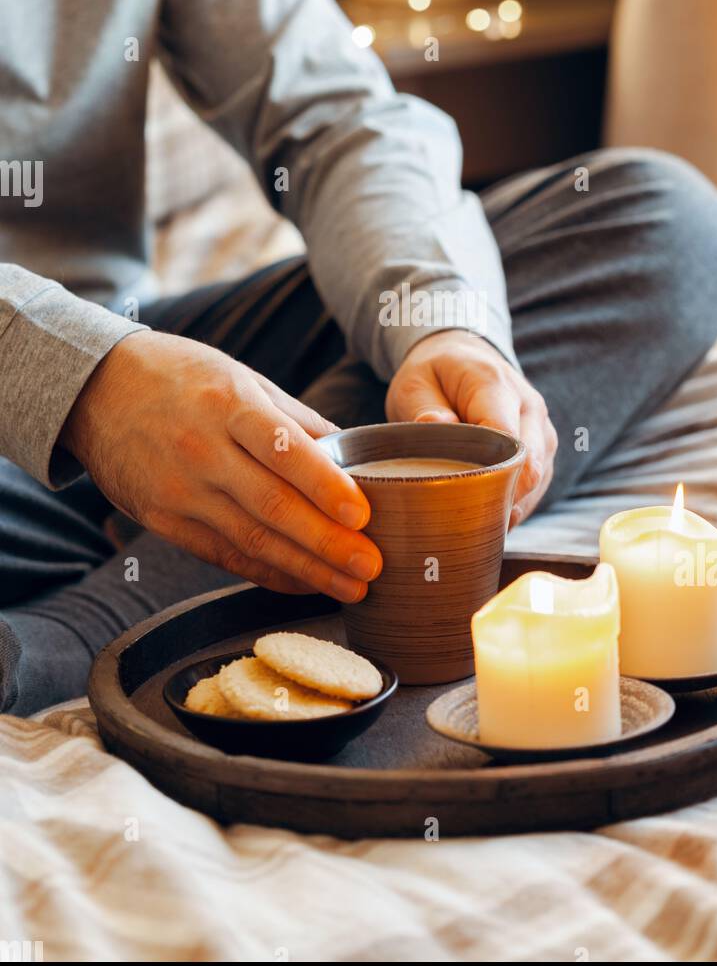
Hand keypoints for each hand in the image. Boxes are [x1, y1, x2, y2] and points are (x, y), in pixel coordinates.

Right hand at [61, 330, 381, 600]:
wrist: (96, 389)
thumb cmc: (183, 377)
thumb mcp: (242, 379)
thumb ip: (297, 420)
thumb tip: (356, 456)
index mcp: (229, 405)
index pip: (284, 451)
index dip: (325, 486)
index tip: (364, 514)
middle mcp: (203, 451)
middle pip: (273, 507)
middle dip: (327, 543)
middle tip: (371, 567)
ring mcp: (179, 492)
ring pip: (252, 541)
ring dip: (306, 569)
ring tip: (350, 587)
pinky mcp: (163, 522)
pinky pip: (224, 556)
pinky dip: (267, 574)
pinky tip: (302, 582)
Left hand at [386, 330, 556, 525]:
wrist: (463, 357)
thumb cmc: (436, 374)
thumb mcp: (415, 384)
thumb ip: (424, 408)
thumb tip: (436, 426)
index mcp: (496, 385)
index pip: (505, 438)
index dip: (488, 475)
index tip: (462, 500)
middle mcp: (529, 407)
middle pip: (531, 465)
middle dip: (501, 498)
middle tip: (466, 521)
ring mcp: (542, 429)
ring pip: (539, 480)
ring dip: (510, 503)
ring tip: (474, 520)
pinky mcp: (544, 448)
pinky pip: (538, 485)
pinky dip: (516, 502)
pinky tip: (490, 514)